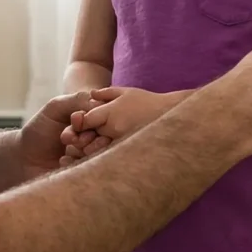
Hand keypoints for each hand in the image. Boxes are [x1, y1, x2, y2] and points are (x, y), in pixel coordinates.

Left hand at [17, 91, 99, 179]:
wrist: (25, 158)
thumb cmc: (40, 129)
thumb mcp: (55, 107)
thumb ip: (76, 100)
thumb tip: (98, 102)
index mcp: (95, 119)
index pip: (107, 117)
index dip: (92, 119)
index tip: (73, 121)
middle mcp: (99, 138)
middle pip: (108, 137)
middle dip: (86, 137)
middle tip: (66, 137)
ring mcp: (95, 157)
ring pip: (102, 154)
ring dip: (81, 151)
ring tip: (65, 149)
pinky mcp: (90, 174)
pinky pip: (93, 170)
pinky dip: (77, 163)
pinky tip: (62, 161)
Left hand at [60, 87, 178, 164]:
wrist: (172, 114)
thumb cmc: (148, 102)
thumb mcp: (126, 92)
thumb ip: (106, 93)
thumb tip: (91, 95)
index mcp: (110, 113)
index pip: (84, 121)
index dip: (79, 124)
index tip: (83, 125)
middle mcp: (114, 129)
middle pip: (87, 139)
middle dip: (84, 139)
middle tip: (87, 138)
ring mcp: (122, 143)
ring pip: (98, 152)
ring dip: (94, 151)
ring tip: (100, 147)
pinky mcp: (130, 154)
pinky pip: (111, 159)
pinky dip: (107, 158)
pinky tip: (112, 153)